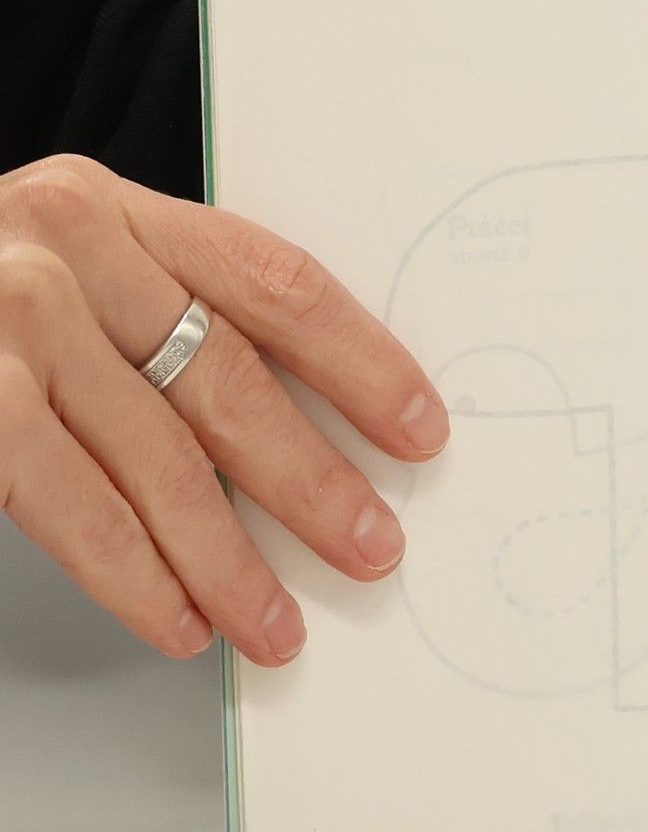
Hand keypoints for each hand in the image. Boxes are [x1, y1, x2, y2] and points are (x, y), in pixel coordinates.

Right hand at [0, 155, 447, 664]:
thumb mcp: (68, 267)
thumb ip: (161, 314)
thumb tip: (302, 431)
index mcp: (116, 208)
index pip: (275, 280)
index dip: (362, 360)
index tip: (421, 428)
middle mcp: (64, 246)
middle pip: (229, 377)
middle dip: (313, 479)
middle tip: (374, 548)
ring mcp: (3, 318)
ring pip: (156, 455)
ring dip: (230, 555)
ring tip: (281, 623)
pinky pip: (68, 500)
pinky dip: (133, 572)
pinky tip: (181, 620)